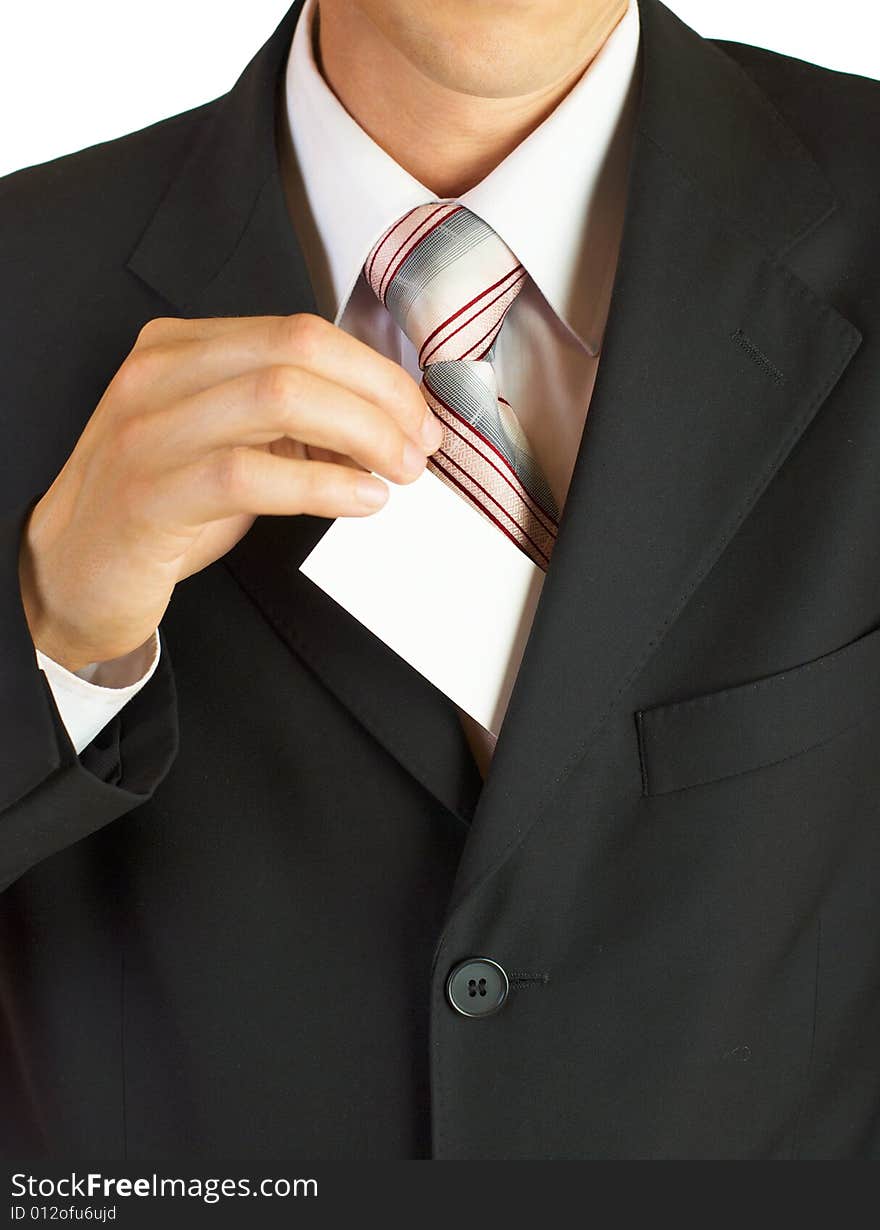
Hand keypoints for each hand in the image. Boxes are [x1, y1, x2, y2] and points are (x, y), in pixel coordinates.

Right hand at [18, 314, 442, 671]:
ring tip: (399, 473)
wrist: (71, 573)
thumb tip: (384, 425)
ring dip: (362, 435)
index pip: (299, 332)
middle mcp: (159, 373)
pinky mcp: (148, 493)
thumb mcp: (228, 448)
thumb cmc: (159, 510)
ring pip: (280, 397)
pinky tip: (361, 500)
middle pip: (298, 351)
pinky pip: (250, 473)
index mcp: (179, 348)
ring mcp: (147, 430)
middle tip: (419, 447)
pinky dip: (322, 486)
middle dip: (379, 396)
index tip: (417, 415)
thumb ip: (292, 425)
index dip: (374, 371)